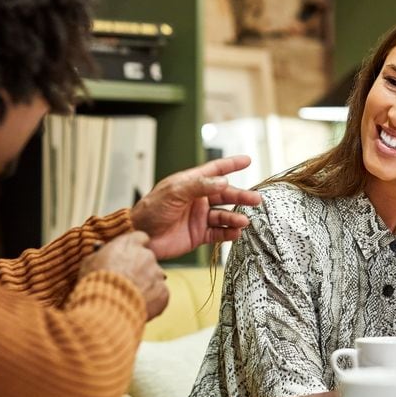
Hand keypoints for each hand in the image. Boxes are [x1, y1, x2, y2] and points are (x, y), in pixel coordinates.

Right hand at [79, 231, 168, 318]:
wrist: (107, 306)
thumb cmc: (95, 282)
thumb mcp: (90, 262)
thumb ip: (100, 254)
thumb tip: (99, 252)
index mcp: (129, 244)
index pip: (140, 237)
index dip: (135, 247)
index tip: (129, 255)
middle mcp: (147, 255)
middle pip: (147, 259)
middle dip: (140, 269)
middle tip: (127, 281)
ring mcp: (157, 274)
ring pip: (154, 278)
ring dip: (146, 285)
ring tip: (130, 297)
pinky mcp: (163, 292)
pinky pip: (160, 295)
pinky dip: (152, 300)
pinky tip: (138, 305)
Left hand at [129, 155, 262, 259]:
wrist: (140, 235)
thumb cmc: (151, 210)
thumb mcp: (174, 192)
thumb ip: (199, 185)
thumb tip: (223, 181)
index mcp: (191, 184)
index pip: (214, 171)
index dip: (231, 165)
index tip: (247, 160)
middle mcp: (197, 199)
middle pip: (224, 195)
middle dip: (240, 196)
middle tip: (255, 199)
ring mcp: (199, 217)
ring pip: (223, 215)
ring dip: (235, 217)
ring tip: (243, 221)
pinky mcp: (198, 234)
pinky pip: (218, 232)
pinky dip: (228, 232)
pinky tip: (236, 232)